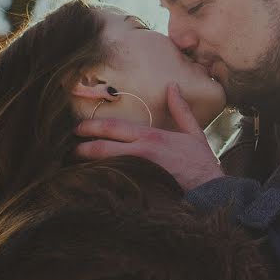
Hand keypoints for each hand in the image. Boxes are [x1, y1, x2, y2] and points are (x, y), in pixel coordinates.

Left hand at [75, 83, 223, 191]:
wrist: (211, 193)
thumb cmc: (202, 165)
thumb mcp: (194, 133)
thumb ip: (180, 110)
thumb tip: (172, 86)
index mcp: (151, 137)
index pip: (113, 127)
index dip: (91, 127)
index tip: (77, 129)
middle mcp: (141, 153)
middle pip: (101, 148)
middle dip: (80, 148)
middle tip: (68, 150)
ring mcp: (138, 173)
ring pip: (102, 167)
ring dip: (86, 167)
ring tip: (72, 168)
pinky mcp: (138, 191)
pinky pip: (111, 185)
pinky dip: (98, 183)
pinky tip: (88, 186)